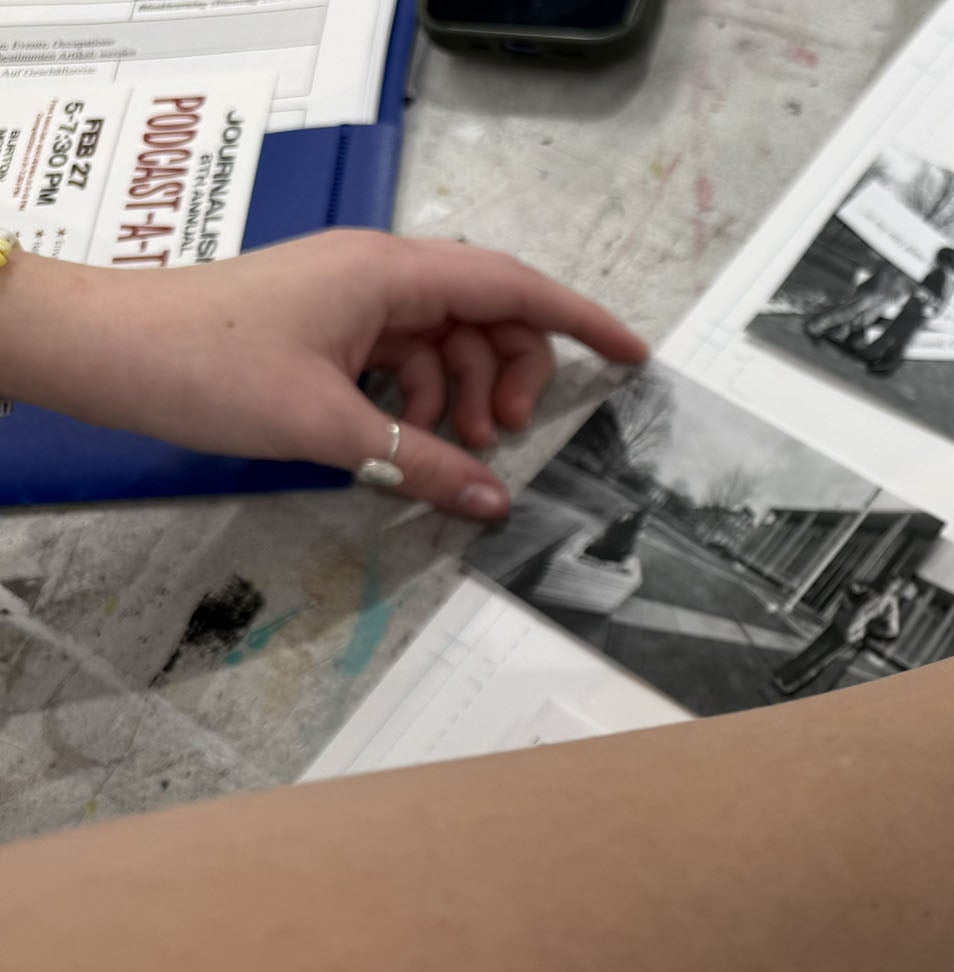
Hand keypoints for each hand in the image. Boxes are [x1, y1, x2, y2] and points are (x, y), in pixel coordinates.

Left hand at [1, 231, 648, 518]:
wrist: (106, 351)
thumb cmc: (208, 367)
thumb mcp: (328, 427)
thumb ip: (423, 464)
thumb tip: (497, 504)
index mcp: (390, 273)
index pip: (513, 285)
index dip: (581, 320)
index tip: (632, 355)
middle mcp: (380, 273)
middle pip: (487, 314)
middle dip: (511, 373)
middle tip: (502, 437)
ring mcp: (354, 297)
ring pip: (447, 340)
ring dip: (463, 394)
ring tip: (455, 449)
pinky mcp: (329, 324)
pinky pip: (405, 357)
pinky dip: (421, 399)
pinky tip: (408, 441)